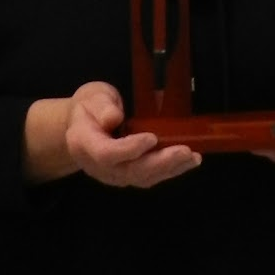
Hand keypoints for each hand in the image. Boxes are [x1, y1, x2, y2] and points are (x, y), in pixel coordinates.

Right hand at [64, 82, 200, 187]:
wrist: (81, 125)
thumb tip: (114, 117)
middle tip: (184, 151)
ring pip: (143, 178)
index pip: (107, 153)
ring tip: (193, 157)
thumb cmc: (88, 107)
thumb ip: (101, 106)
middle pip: (130, 171)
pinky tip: (189, 161)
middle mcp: (99, 166)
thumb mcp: (92, 96)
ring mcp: (114, 174)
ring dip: (170, 169)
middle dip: (160, 162)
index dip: (130, 148)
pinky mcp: (128, 176)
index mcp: (84, 144)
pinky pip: (149, 177)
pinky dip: (171, 170)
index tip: (152, 137)